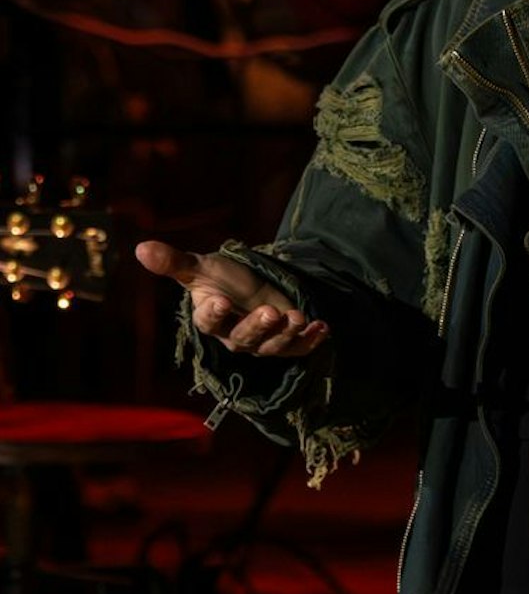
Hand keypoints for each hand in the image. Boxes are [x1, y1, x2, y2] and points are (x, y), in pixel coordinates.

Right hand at [134, 241, 328, 357]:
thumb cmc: (221, 277)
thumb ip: (173, 262)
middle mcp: (234, 335)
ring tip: (299, 317)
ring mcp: (261, 341)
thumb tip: (140, 247)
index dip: (213, 313)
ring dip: (286, 334)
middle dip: (258, 327)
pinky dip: (311, 340)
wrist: (250, 284)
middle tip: (271, 312)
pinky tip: (322, 327)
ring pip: (272, 346)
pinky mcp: (284, 339)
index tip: (220, 299)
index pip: (208, 321)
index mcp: (210, 318)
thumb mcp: (200, 266)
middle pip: (244, 338)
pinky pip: (297, 347)